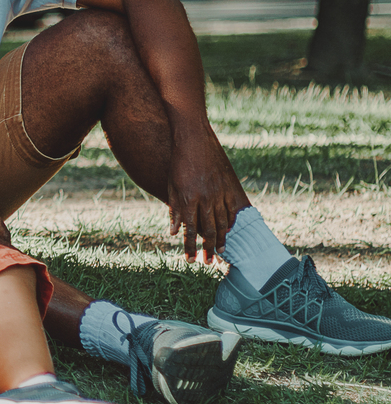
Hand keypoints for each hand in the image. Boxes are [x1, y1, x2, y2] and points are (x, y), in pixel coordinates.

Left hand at [166, 134, 247, 262]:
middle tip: (208, 263)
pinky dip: (232, 221)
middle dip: (207, 249)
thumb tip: (173, 232)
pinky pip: (233, 208)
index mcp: (187, 200)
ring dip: (221, 239)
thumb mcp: (171, 186)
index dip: (190, 247)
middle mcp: (204, 199)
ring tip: (220, 252)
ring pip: (222, 223)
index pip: (189, 231)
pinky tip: (230, 230)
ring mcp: (218, 193)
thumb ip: (173, 209)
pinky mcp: (227, 186)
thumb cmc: (178, 164)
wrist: (193, 140)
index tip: (190, 260)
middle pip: (208, 231)